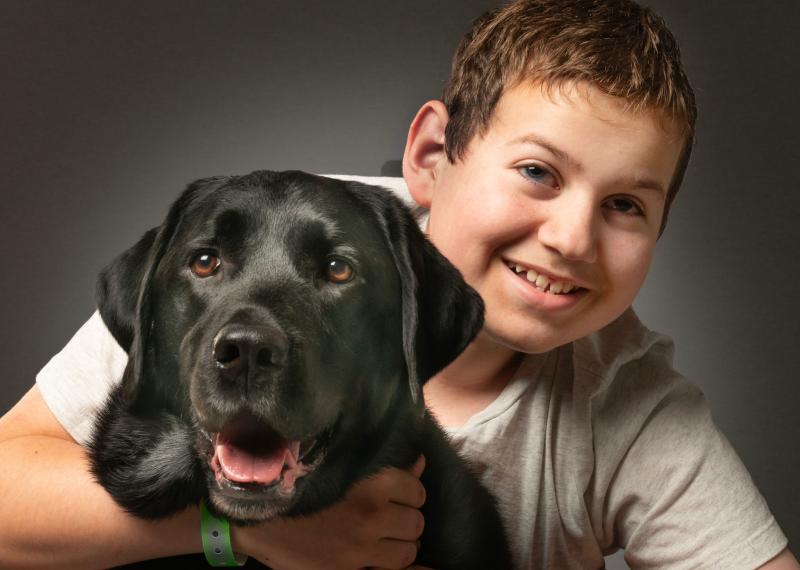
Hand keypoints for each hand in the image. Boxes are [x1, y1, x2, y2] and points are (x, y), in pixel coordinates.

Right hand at [234, 455, 426, 569]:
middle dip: (406, 518)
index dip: (408, 491)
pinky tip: (417, 569)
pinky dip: (405, 569)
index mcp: (371, 486)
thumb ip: (384, 468)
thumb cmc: (300, 484)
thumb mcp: (343, 467)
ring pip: (408, 549)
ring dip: (402, 543)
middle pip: (416, 521)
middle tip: (391, 516)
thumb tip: (420, 462)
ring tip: (387, 539)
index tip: (399, 492)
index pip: (415, 489)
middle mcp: (371, 518)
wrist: (259, 515)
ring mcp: (361, 549)